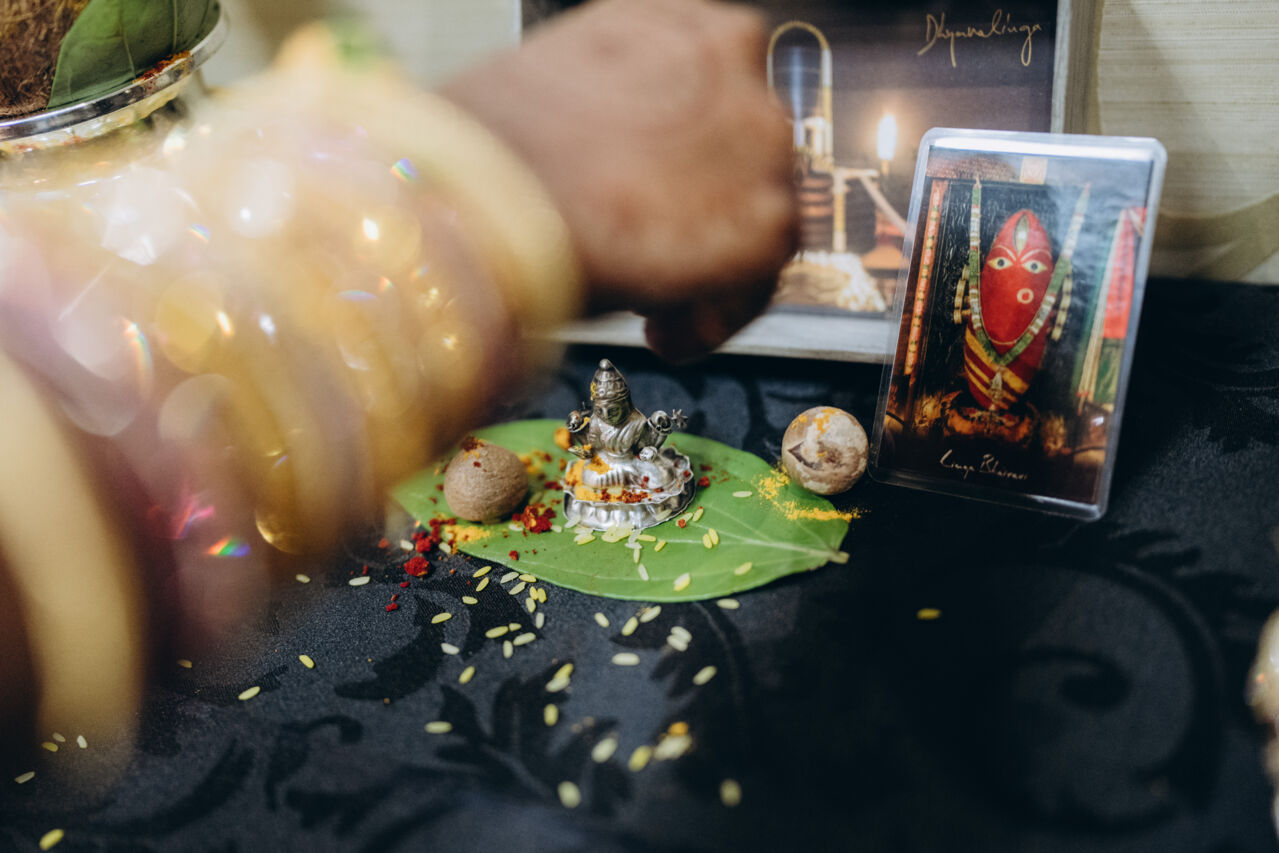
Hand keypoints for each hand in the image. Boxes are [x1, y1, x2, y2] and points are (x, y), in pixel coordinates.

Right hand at [440, 0, 797, 360]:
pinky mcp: (768, 221)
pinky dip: (710, 316)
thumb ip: (608, 113)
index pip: (710, 90)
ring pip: (757, 217)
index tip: (661, 191)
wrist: (484, 203)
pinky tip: (660, 331)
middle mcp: (730, 61)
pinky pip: (758, 282)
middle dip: (697, 211)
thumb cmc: (485, 155)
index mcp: (673, 20)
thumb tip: (610, 157)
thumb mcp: (549, 93)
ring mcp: (759, 138)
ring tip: (643, 301)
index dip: (686, 154)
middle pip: (741, 155)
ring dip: (706, 267)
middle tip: (647, 252)